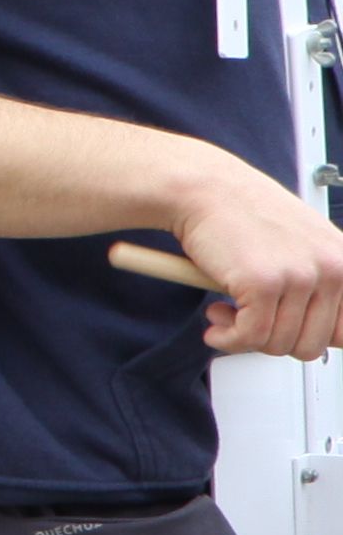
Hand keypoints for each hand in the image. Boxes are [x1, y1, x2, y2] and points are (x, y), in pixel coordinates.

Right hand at [176, 159, 342, 361]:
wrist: (204, 189)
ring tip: (227, 312)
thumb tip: (317, 328)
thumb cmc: (244, 213)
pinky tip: (215, 319)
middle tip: (250, 323)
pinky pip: (249, 336)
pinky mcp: (263, 283)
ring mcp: (298, 277)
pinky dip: (226, 337)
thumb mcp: (302, 244)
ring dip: (244, 338)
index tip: (289, 334)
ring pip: (278, 344)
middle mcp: (331, 269)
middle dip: (273, 341)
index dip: (313, 338)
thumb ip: (319, 281)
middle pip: (312, 345)